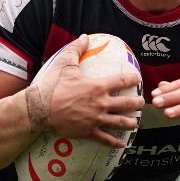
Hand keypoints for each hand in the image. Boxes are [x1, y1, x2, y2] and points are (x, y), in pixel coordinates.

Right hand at [28, 35, 143, 147]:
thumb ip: (76, 49)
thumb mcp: (64, 64)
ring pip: (121, 123)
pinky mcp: (89, 132)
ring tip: (136, 122)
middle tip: (141, 103)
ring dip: (132, 123)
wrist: (38, 109)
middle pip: (128, 104)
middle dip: (137, 103)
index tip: (138, 79)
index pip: (123, 80)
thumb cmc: (51, 86)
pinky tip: (123, 143)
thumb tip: (84, 37)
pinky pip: (106, 139)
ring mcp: (96, 119)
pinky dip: (116, 142)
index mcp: (98, 86)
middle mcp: (101, 103)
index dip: (133, 79)